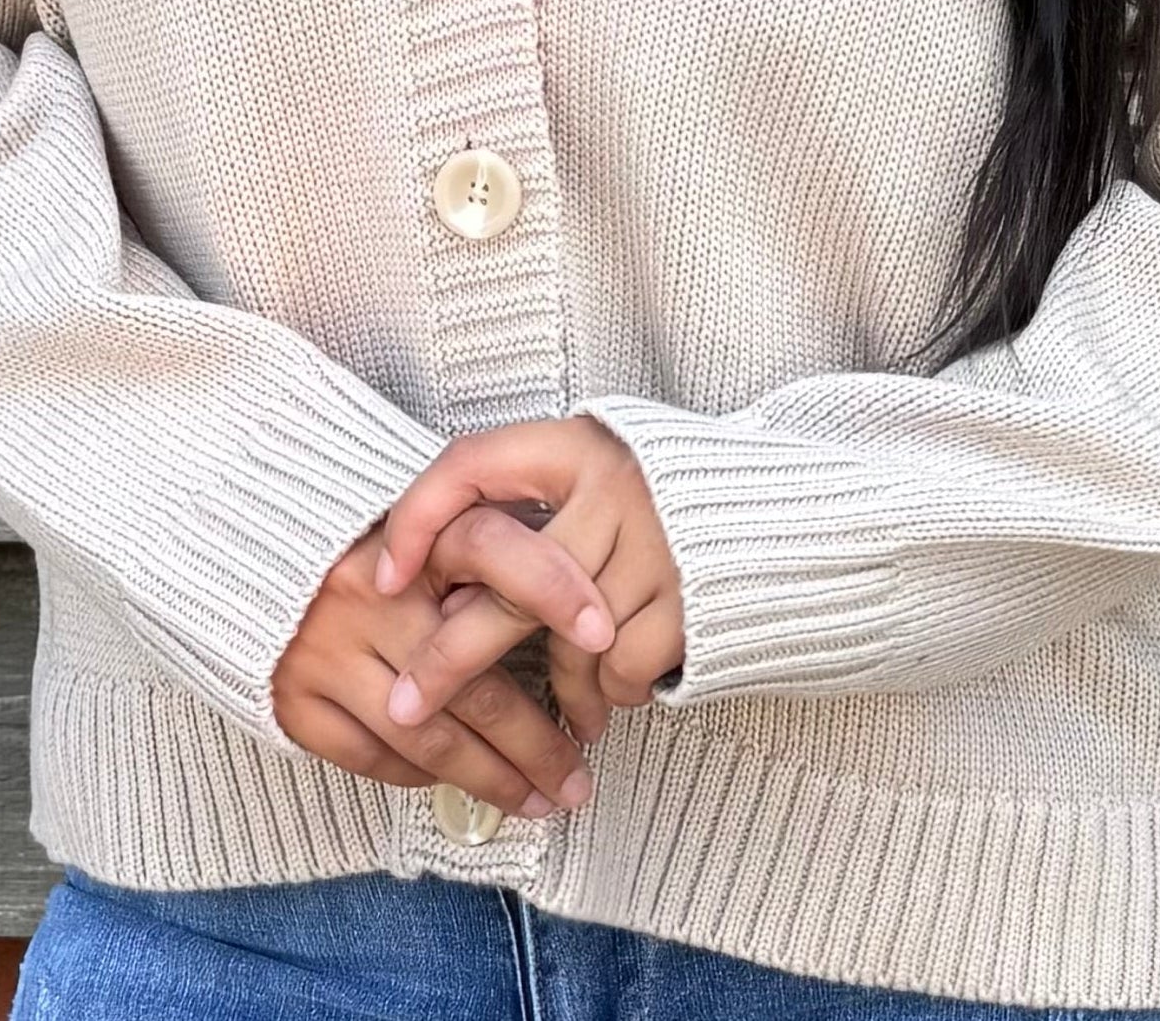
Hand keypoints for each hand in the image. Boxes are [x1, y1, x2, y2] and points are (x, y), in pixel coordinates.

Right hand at [273, 506, 611, 819]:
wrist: (255, 556)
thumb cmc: (372, 547)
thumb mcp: (431, 529)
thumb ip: (486, 561)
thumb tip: (577, 620)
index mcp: (412, 538)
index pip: (494, 547)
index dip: (555, 586)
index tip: (605, 632)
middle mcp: (367, 593)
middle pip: (473, 680)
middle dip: (538, 742)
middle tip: (579, 777)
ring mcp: (326, 650)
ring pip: (430, 737)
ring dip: (493, 779)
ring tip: (539, 800)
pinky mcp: (296, 700)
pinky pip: (377, 759)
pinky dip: (424, 777)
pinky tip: (460, 782)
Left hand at [373, 415, 684, 750]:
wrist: (778, 520)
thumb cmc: (662, 504)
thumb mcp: (595, 478)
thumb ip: (530, 514)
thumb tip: (431, 586)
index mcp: (576, 445)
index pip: (472, 463)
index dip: (417, 517)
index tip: (380, 576)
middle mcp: (614, 485)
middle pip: (511, 581)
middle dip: (452, 656)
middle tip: (407, 707)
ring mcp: (658, 541)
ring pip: (568, 640)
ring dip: (559, 690)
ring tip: (563, 715)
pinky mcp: (693, 596)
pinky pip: (621, 666)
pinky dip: (611, 692)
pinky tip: (614, 695)